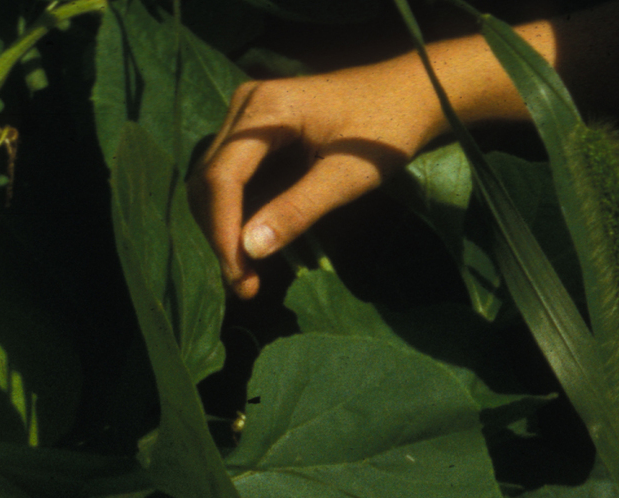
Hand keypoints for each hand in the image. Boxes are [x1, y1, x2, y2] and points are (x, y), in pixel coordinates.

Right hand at [194, 59, 454, 299]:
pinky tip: (254, 244)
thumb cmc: (386, 130)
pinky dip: (236, 214)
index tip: (240, 277)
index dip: (223, 232)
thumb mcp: (347, 176)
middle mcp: (245, 107)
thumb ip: (297, 209)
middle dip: (220, 236)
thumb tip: (249, 250)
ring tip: (247, 273)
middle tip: (245, 285)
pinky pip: (231, 176)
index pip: (222, 177)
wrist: (409, 93)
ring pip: (213, 182)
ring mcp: (247, 116)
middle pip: (209, 181)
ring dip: (224, 229)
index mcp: (266, 110)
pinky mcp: (255, 129)